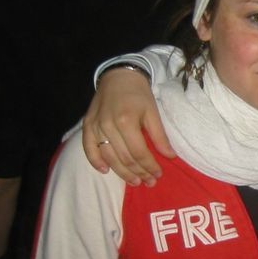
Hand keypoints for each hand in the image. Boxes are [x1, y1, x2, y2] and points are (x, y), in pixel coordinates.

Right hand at [83, 68, 174, 185]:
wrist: (118, 76)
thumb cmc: (139, 94)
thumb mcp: (153, 112)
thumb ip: (160, 136)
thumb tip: (170, 157)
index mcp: (126, 121)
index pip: (139, 152)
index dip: (149, 166)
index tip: (158, 174)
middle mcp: (108, 126)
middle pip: (124, 158)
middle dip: (139, 172)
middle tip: (149, 182)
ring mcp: (96, 127)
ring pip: (108, 157)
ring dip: (122, 173)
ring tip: (135, 182)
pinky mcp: (87, 126)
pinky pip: (89, 148)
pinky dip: (95, 161)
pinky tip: (106, 171)